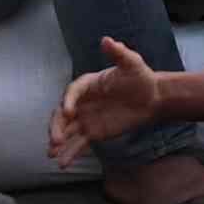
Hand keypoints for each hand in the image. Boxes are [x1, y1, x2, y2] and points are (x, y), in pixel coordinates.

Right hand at [50, 38, 169, 162]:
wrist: (152, 99)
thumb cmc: (140, 77)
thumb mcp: (131, 63)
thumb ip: (118, 53)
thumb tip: (107, 40)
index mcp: (88, 84)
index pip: (72, 92)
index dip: (68, 101)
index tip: (68, 112)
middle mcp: (83, 102)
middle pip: (62, 114)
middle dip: (56, 127)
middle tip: (55, 140)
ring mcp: (86, 118)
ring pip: (66, 130)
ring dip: (57, 141)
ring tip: (51, 154)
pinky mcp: (93, 132)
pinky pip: (78, 143)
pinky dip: (70, 153)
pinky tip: (63, 163)